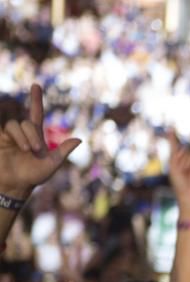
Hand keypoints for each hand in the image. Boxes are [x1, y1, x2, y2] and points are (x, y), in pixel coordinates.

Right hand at [0, 84, 81, 198]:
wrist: (15, 185)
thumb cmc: (33, 177)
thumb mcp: (52, 164)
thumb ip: (63, 151)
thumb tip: (79, 140)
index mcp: (35, 136)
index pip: (36, 113)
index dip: (36, 100)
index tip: (36, 85)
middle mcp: (21, 132)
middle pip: (25, 121)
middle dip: (31, 134)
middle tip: (34, 150)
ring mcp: (8, 135)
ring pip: (13, 124)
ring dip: (21, 136)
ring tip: (25, 150)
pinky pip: (2, 127)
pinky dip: (10, 133)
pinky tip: (9, 141)